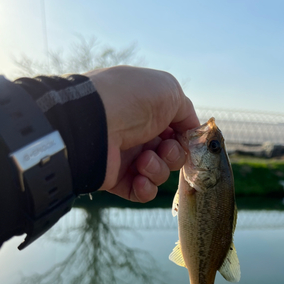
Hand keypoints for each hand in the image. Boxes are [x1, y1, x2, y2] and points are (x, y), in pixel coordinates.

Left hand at [87, 66, 199, 201]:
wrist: (92, 123)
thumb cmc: (131, 100)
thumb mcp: (169, 91)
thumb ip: (186, 110)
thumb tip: (191, 129)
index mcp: (149, 111)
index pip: (177, 130)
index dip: (186, 137)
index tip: (189, 140)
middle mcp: (138, 133)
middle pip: (172, 154)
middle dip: (174, 154)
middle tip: (163, 148)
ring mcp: (127, 156)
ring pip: (159, 173)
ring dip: (158, 169)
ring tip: (143, 161)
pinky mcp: (116, 178)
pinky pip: (142, 192)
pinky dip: (146, 188)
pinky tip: (140, 178)